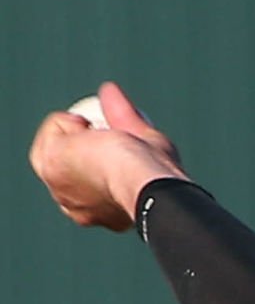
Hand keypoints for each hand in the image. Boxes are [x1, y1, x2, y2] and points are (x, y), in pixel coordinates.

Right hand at [29, 81, 189, 231]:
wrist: (144, 181)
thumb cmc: (156, 173)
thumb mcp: (145, 140)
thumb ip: (127, 118)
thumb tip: (110, 90)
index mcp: (102, 214)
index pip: (83, 184)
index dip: (91, 155)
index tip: (109, 141)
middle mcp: (76, 209)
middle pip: (63, 168)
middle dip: (75, 142)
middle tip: (99, 132)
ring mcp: (60, 190)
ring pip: (51, 148)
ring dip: (70, 130)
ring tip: (94, 131)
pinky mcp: (50, 170)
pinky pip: (51, 133)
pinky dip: (67, 122)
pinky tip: (85, 127)